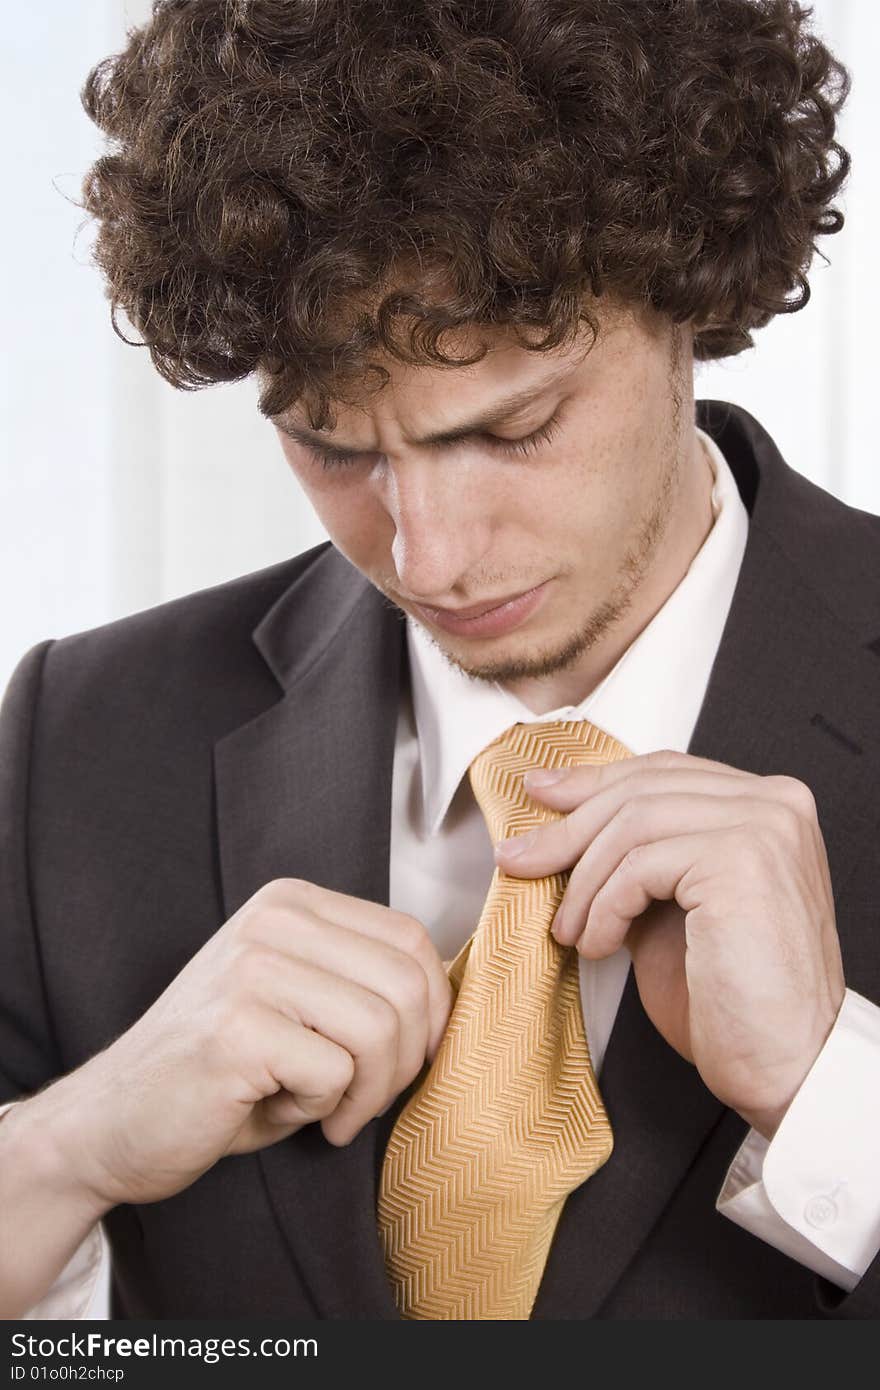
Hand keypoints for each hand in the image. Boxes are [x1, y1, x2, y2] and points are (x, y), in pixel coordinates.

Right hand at [42, 880, 451, 1210]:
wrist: (115, 1120)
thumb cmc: (223, 1070)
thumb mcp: (301, 1004)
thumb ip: (362, 983)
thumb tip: (453, 997)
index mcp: (291, 902)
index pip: (411, 940)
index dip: (431, 1011)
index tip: (404, 1059)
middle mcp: (272, 920)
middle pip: (406, 984)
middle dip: (405, 1061)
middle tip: (364, 1099)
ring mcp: (252, 969)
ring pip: (380, 1027)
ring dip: (370, 1090)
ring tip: (332, 1111)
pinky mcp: (237, 1029)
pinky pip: (334, 1072)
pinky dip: (325, 1108)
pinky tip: (287, 1113)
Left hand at [493, 749, 845, 1138]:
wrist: (785, 1066)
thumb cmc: (733, 1001)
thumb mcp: (671, 909)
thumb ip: (636, 860)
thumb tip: (561, 832)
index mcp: (767, 806)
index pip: (663, 770)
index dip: (593, 780)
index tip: (539, 791)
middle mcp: (774, 803)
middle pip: (642, 790)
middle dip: (568, 829)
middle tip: (517, 860)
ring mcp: (763, 827)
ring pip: (633, 823)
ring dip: (583, 882)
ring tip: (566, 929)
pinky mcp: (741, 860)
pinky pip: (639, 866)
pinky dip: (604, 907)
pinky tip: (598, 945)